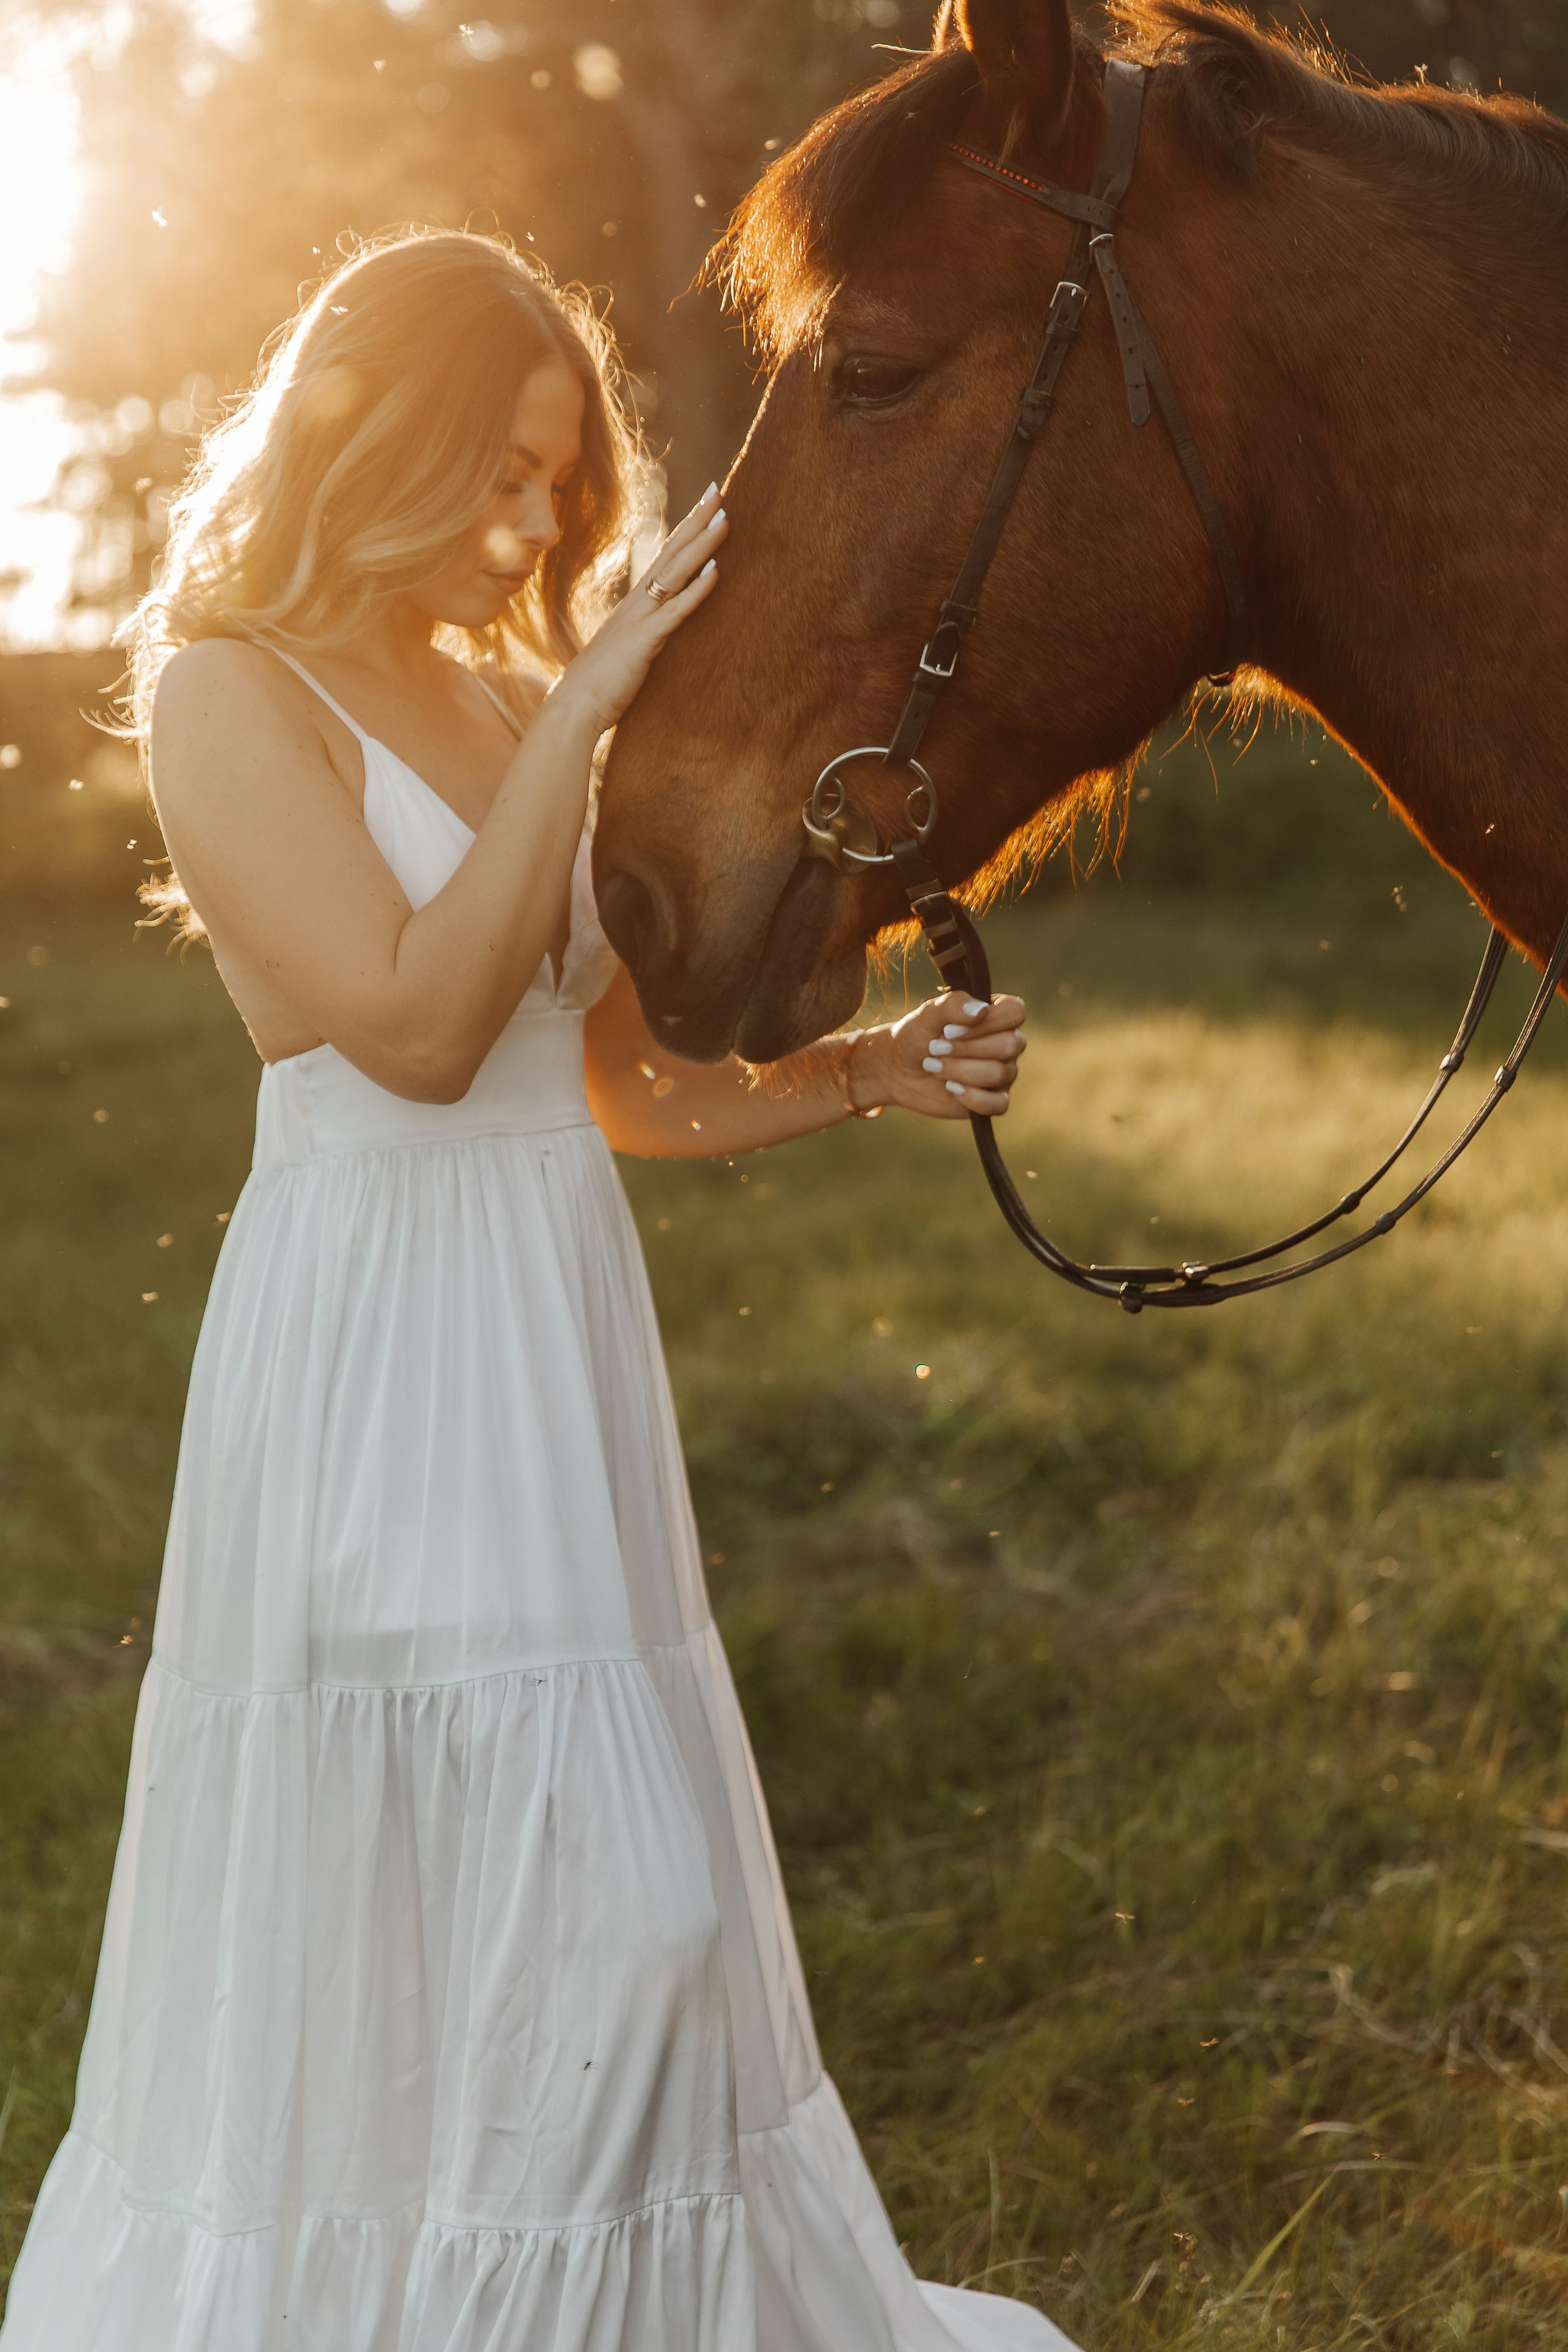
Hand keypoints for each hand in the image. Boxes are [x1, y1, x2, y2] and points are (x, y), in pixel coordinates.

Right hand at [554, 484, 728, 734]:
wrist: (573, 708)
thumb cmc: (598, 687)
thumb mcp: (625, 654)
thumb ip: (642, 638)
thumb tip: (655, 634)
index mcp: (634, 606)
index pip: (664, 558)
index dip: (685, 531)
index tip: (703, 505)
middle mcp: (637, 604)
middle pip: (671, 553)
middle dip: (695, 522)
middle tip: (717, 491)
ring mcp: (640, 620)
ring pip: (676, 573)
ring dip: (702, 545)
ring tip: (725, 518)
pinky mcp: (646, 642)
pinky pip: (676, 611)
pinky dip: (697, 590)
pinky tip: (716, 572)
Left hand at [850, 991, 1025, 1118]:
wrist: (899, 1069)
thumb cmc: (917, 1036)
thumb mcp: (927, 1014)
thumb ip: (952, 1005)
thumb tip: (981, 1010)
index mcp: (997, 1015)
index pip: (1015, 1012)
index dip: (987, 1022)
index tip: (951, 1029)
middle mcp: (1007, 1042)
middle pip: (1010, 1045)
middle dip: (966, 1048)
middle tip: (935, 1048)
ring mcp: (1003, 1072)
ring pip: (999, 1073)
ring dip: (959, 1070)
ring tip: (933, 1066)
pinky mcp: (993, 1099)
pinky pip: (999, 1104)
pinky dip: (972, 1097)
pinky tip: (951, 1088)